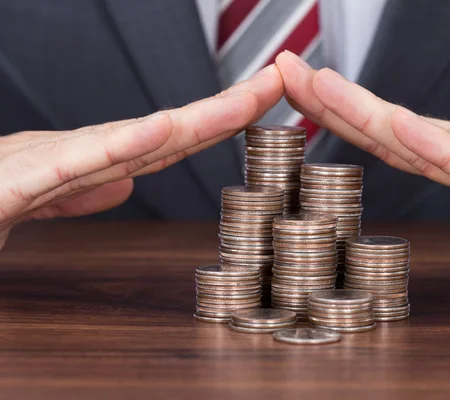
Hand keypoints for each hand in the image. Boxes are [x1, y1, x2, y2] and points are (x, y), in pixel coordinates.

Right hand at [0, 65, 282, 248]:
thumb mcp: (40, 198)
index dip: (224, 120)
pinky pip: (75, 163)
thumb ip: (83, 190)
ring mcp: (55, 162)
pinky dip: (119, 145)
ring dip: (200, 116)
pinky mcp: (19, 182)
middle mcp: (84, 151)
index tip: (267, 101)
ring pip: (140, 136)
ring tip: (250, 96)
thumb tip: (129, 182)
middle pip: (174, 128)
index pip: (174, 138)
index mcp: (94, 158)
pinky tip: (161, 130)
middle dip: (234, 104)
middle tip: (283, 78)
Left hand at [276, 51, 449, 285]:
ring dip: (367, 112)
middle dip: (333, 100)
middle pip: (392, 130)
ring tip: (320, 84)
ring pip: (424, 140)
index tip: (299, 94)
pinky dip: (440, 148)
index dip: (341, 115)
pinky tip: (403, 129)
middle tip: (286, 69)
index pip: (392, 138)